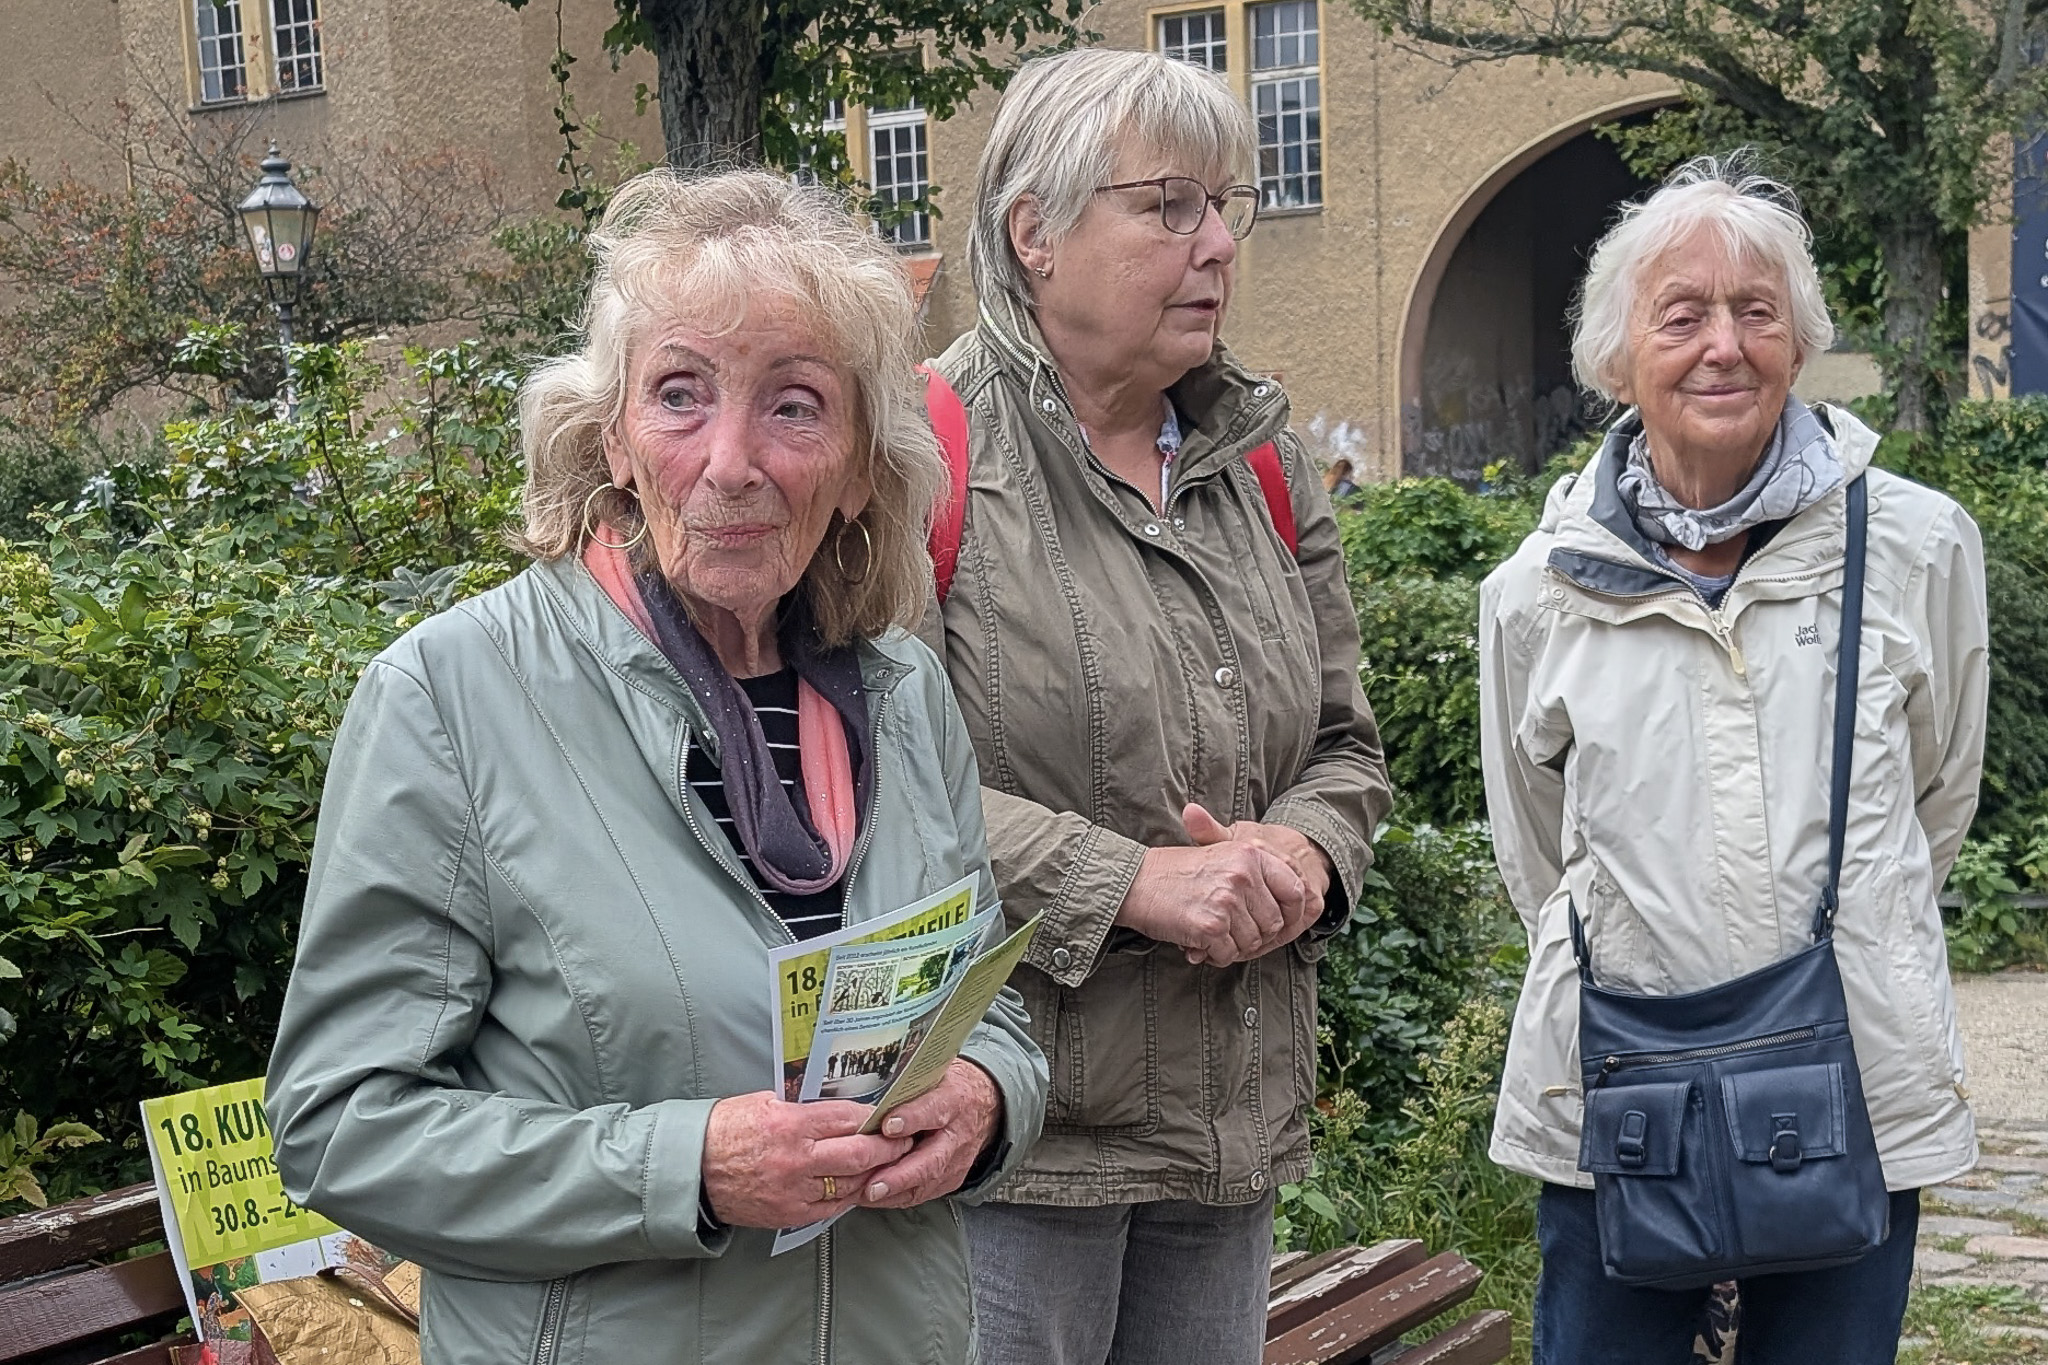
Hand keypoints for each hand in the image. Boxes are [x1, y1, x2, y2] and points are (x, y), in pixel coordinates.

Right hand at [702, 1092, 911, 1229]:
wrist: (693, 1171)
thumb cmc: (725, 1130)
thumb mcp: (763, 1102)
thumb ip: (802, 1106)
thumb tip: (838, 1106)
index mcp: (790, 1124)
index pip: (847, 1118)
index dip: (873, 1117)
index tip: (888, 1115)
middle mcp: (796, 1159)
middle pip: (859, 1154)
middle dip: (888, 1147)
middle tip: (903, 1140)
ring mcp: (794, 1190)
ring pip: (851, 1183)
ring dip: (874, 1173)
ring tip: (888, 1163)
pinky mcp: (790, 1213)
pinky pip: (833, 1206)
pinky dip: (850, 1195)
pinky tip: (860, 1185)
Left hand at [856, 1060, 1002, 1209]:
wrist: (984, 1104)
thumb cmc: (948, 1086)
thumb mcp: (933, 1072)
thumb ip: (909, 1078)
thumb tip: (873, 1067)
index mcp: (953, 1099)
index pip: (933, 1109)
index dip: (911, 1118)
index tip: (888, 1126)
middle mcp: (957, 1134)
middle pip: (932, 1159)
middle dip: (902, 1174)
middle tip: (874, 1184)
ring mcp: (956, 1160)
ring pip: (927, 1181)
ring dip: (896, 1190)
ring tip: (867, 1195)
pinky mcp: (951, 1178)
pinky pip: (923, 1193)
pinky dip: (897, 1197)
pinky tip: (873, 1198)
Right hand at [1115, 807, 1307, 966]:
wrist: (1136, 882)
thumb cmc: (1176, 872)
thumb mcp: (1222, 855)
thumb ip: (1257, 873)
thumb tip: (1298, 900)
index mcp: (1250, 854)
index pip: (1295, 891)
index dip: (1291, 913)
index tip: (1277, 923)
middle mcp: (1243, 874)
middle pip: (1273, 923)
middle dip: (1254, 934)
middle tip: (1230, 930)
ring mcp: (1227, 900)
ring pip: (1252, 943)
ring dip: (1233, 946)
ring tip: (1211, 934)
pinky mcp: (1211, 925)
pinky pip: (1228, 954)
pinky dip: (1216, 955)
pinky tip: (1200, 944)